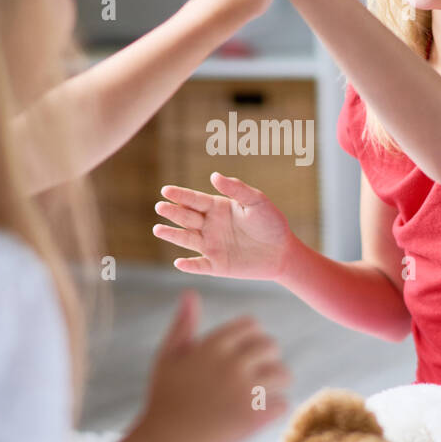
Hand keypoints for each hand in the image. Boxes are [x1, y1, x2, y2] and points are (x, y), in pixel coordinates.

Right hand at [140, 290, 291, 441]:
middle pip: (271, 346)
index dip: (252, 336)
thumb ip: (183, 324)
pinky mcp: (255, 416)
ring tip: (264, 392)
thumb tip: (190, 293)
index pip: (252, 325)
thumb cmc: (164, 398)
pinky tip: (261, 413)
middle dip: (267, 357)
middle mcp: (232, 363)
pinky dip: (275, 409)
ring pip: (283, 374)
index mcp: (213, 345)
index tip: (246, 352)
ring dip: (276, 383)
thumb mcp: (167, 356)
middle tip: (258, 373)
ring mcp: (245, 390)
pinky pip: (283, 403)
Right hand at [153, 172, 295, 280]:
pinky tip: (179, 262)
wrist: (282, 251)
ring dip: (173, 235)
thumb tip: (215, 176)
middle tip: (160, 207)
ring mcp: (211, 246)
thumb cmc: (271, 223)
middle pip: (187, 217)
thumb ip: (237, 189)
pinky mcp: (216, 265)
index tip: (166, 190)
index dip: (180, 195)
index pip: (195, 200)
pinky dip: (189, 265)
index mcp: (217, 208)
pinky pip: (199, 265)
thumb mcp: (257, 202)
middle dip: (173, 212)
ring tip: (158, 229)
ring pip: (187, 239)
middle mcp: (210, 226)